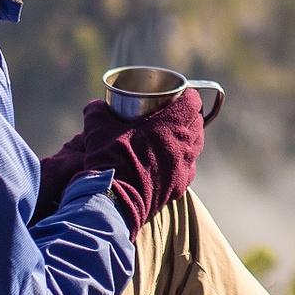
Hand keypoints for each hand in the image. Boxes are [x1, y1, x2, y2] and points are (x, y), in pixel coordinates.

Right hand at [35, 92, 204, 228]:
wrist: (114, 199)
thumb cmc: (110, 157)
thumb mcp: (98, 126)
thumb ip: (98, 110)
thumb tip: (97, 106)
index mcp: (173, 123)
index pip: (193, 101)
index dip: (186, 96)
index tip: (175, 97)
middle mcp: (186, 144)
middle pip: (197, 123)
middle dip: (187, 117)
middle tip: (169, 116)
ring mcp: (185, 166)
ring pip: (194, 147)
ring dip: (185, 140)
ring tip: (168, 138)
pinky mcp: (181, 186)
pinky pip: (186, 169)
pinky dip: (179, 164)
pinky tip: (165, 163)